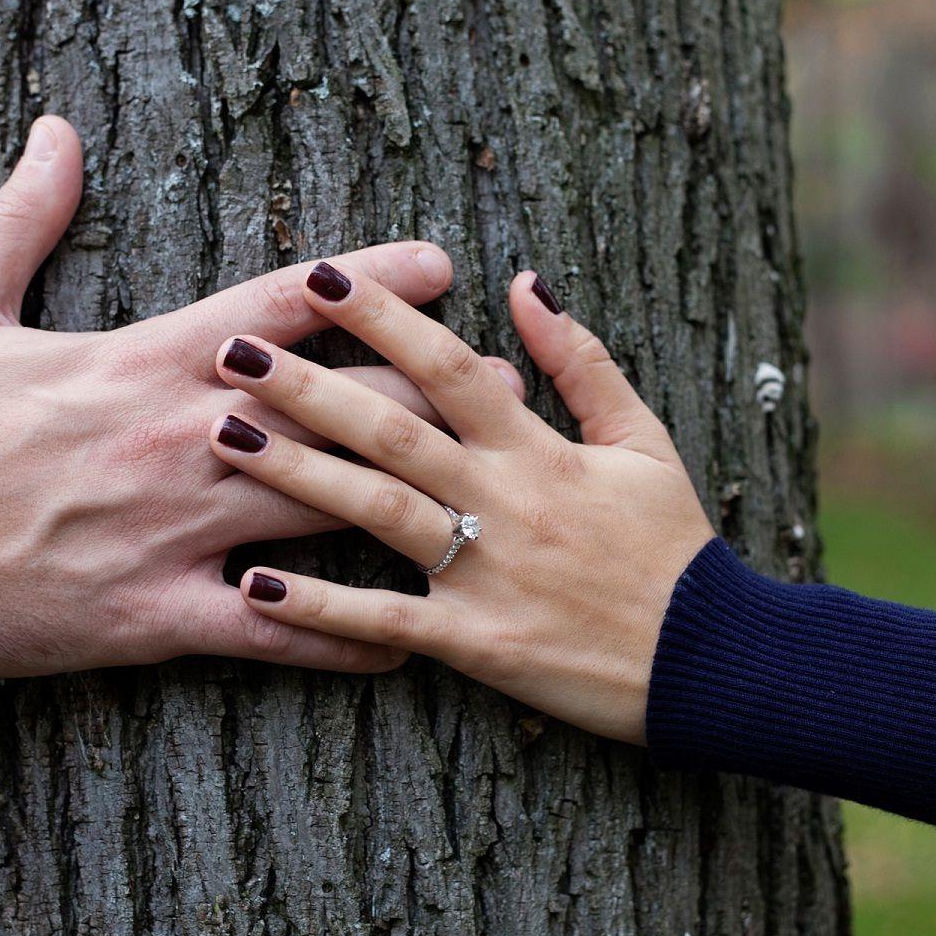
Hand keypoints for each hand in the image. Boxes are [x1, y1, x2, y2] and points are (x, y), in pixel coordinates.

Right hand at [0, 116, 521, 677]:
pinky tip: (409, 646)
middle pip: (339, 408)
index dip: (375, 280)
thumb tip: (54, 135)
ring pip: (328, 511)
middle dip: (431, 395)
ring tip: (492, 504)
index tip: (442, 264)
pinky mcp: (155, 614)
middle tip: (508, 389)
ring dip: (417, 504)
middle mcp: (185, 436)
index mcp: (147, 358)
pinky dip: (345, 640)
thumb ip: (23, 217)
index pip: (287, 305)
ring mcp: (178, 528)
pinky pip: (275, 632)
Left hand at [206, 262, 715, 743]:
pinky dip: (320, 608)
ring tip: (223, 436)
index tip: (318, 277)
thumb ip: (583, 361)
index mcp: (538, 449)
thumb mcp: (643, 440)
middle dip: (307, 384)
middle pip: (390, 429)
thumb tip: (529, 282)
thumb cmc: (673, 546)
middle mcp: (503, 501)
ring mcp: (485, 573)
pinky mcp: (474, 643)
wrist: (712, 658)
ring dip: (295, 473)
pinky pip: (385, 623)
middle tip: (231, 349)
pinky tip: (256, 585)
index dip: (380, 316)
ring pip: (376, 510)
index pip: (446, 365)